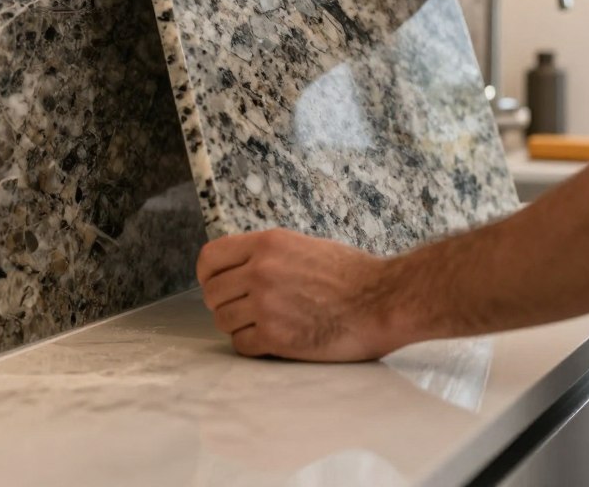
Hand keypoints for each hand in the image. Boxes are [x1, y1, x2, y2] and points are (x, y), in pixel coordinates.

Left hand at [197, 228, 402, 361]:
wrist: (381, 300)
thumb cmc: (351, 274)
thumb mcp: (303, 246)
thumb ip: (268, 255)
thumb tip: (239, 268)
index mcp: (268, 244)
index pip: (210, 258)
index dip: (207, 275)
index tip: (215, 284)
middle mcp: (261, 271)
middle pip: (213, 293)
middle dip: (224, 303)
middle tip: (244, 309)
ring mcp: (266, 305)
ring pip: (224, 320)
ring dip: (239, 325)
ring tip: (264, 324)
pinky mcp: (276, 337)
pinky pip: (241, 345)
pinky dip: (252, 345)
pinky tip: (272, 340)